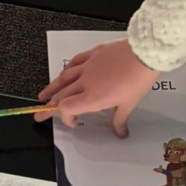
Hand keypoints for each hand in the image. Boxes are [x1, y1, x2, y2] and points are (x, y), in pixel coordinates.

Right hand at [35, 38, 154, 134]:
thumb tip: (120, 133)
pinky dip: (66, 70)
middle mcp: (85, 82)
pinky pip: (74, 62)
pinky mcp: (93, 54)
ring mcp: (87, 66)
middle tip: (40, 114)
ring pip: (63, 78)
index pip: (66, 109)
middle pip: (60, 95)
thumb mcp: (129, 104)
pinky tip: (64, 73)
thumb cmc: (138, 78)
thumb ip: (120, 119)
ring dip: (52, 88)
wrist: (145, 53)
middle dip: (48, 107)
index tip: (74, 123)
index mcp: (93, 97)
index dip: (65, 118)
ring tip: (44, 95)